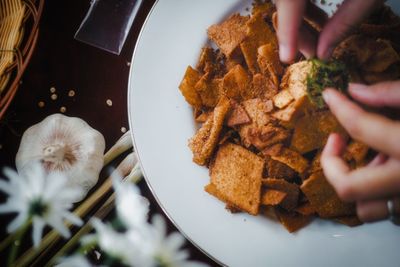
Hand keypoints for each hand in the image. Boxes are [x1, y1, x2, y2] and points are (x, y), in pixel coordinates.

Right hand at [275, 0, 383, 62]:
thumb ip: (346, 21)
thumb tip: (323, 52)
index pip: (290, 0)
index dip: (287, 29)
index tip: (287, 57)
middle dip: (292, 28)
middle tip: (309, 52)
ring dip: (296, 20)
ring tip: (316, 40)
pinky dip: (302, 6)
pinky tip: (319, 19)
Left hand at [320, 82, 399, 221]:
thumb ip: (393, 94)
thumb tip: (355, 91)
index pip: (361, 127)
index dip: (341, 107)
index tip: (330, 95)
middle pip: (348, 187)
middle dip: (332, 164)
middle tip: (335, 141)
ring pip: (365, 209)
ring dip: (358, 183)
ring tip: (374, 157)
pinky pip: (386, 212)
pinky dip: (379, 194)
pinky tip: (392, 170)